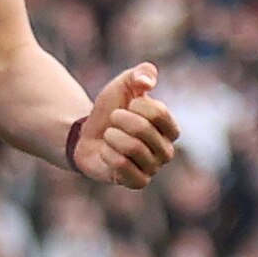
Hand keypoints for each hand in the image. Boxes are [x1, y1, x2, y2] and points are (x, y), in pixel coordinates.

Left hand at [74, 64, 180, 187]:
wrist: (87, 135)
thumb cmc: (111, 110)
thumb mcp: (124, 84)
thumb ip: (140, 74)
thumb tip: (146, 82)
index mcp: (170, 128)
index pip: (158, 113)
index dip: (136, 105)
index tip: (128, 105)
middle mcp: (166, 151)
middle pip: (143, 130)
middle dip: (119, 119)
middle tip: (113, 120)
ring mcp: (152, 169)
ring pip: (132, 148)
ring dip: (112, 136)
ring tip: (109, 135)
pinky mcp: (137, 182)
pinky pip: (121, 165)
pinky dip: (107, 153)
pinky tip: (105, 151)